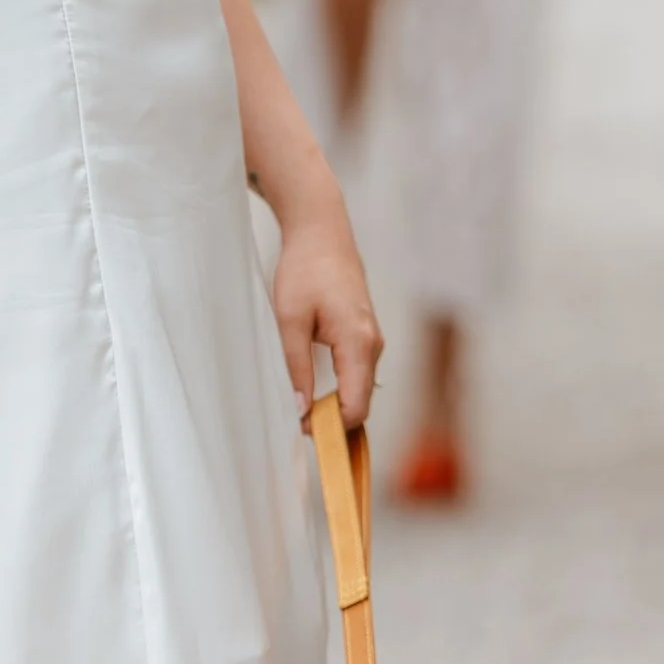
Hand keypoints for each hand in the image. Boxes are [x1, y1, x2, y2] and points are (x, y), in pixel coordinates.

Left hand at [271, 191, 382, 428]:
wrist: (322, 233)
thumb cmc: (304, 269)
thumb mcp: (289, 319)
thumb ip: (296, 366)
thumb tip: (300, 409)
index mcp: (358, 342)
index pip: (356, 406)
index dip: (332, 427)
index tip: (301, 431)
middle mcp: (374, 345)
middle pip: (361, 403)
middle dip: (333, 421)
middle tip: (296, 424)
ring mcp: (373, 340)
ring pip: (360, 390)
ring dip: (335, 406)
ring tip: (302, 411)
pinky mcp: (366, 336)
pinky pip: (358, 375)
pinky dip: (341, 391)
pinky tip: (315, 393)